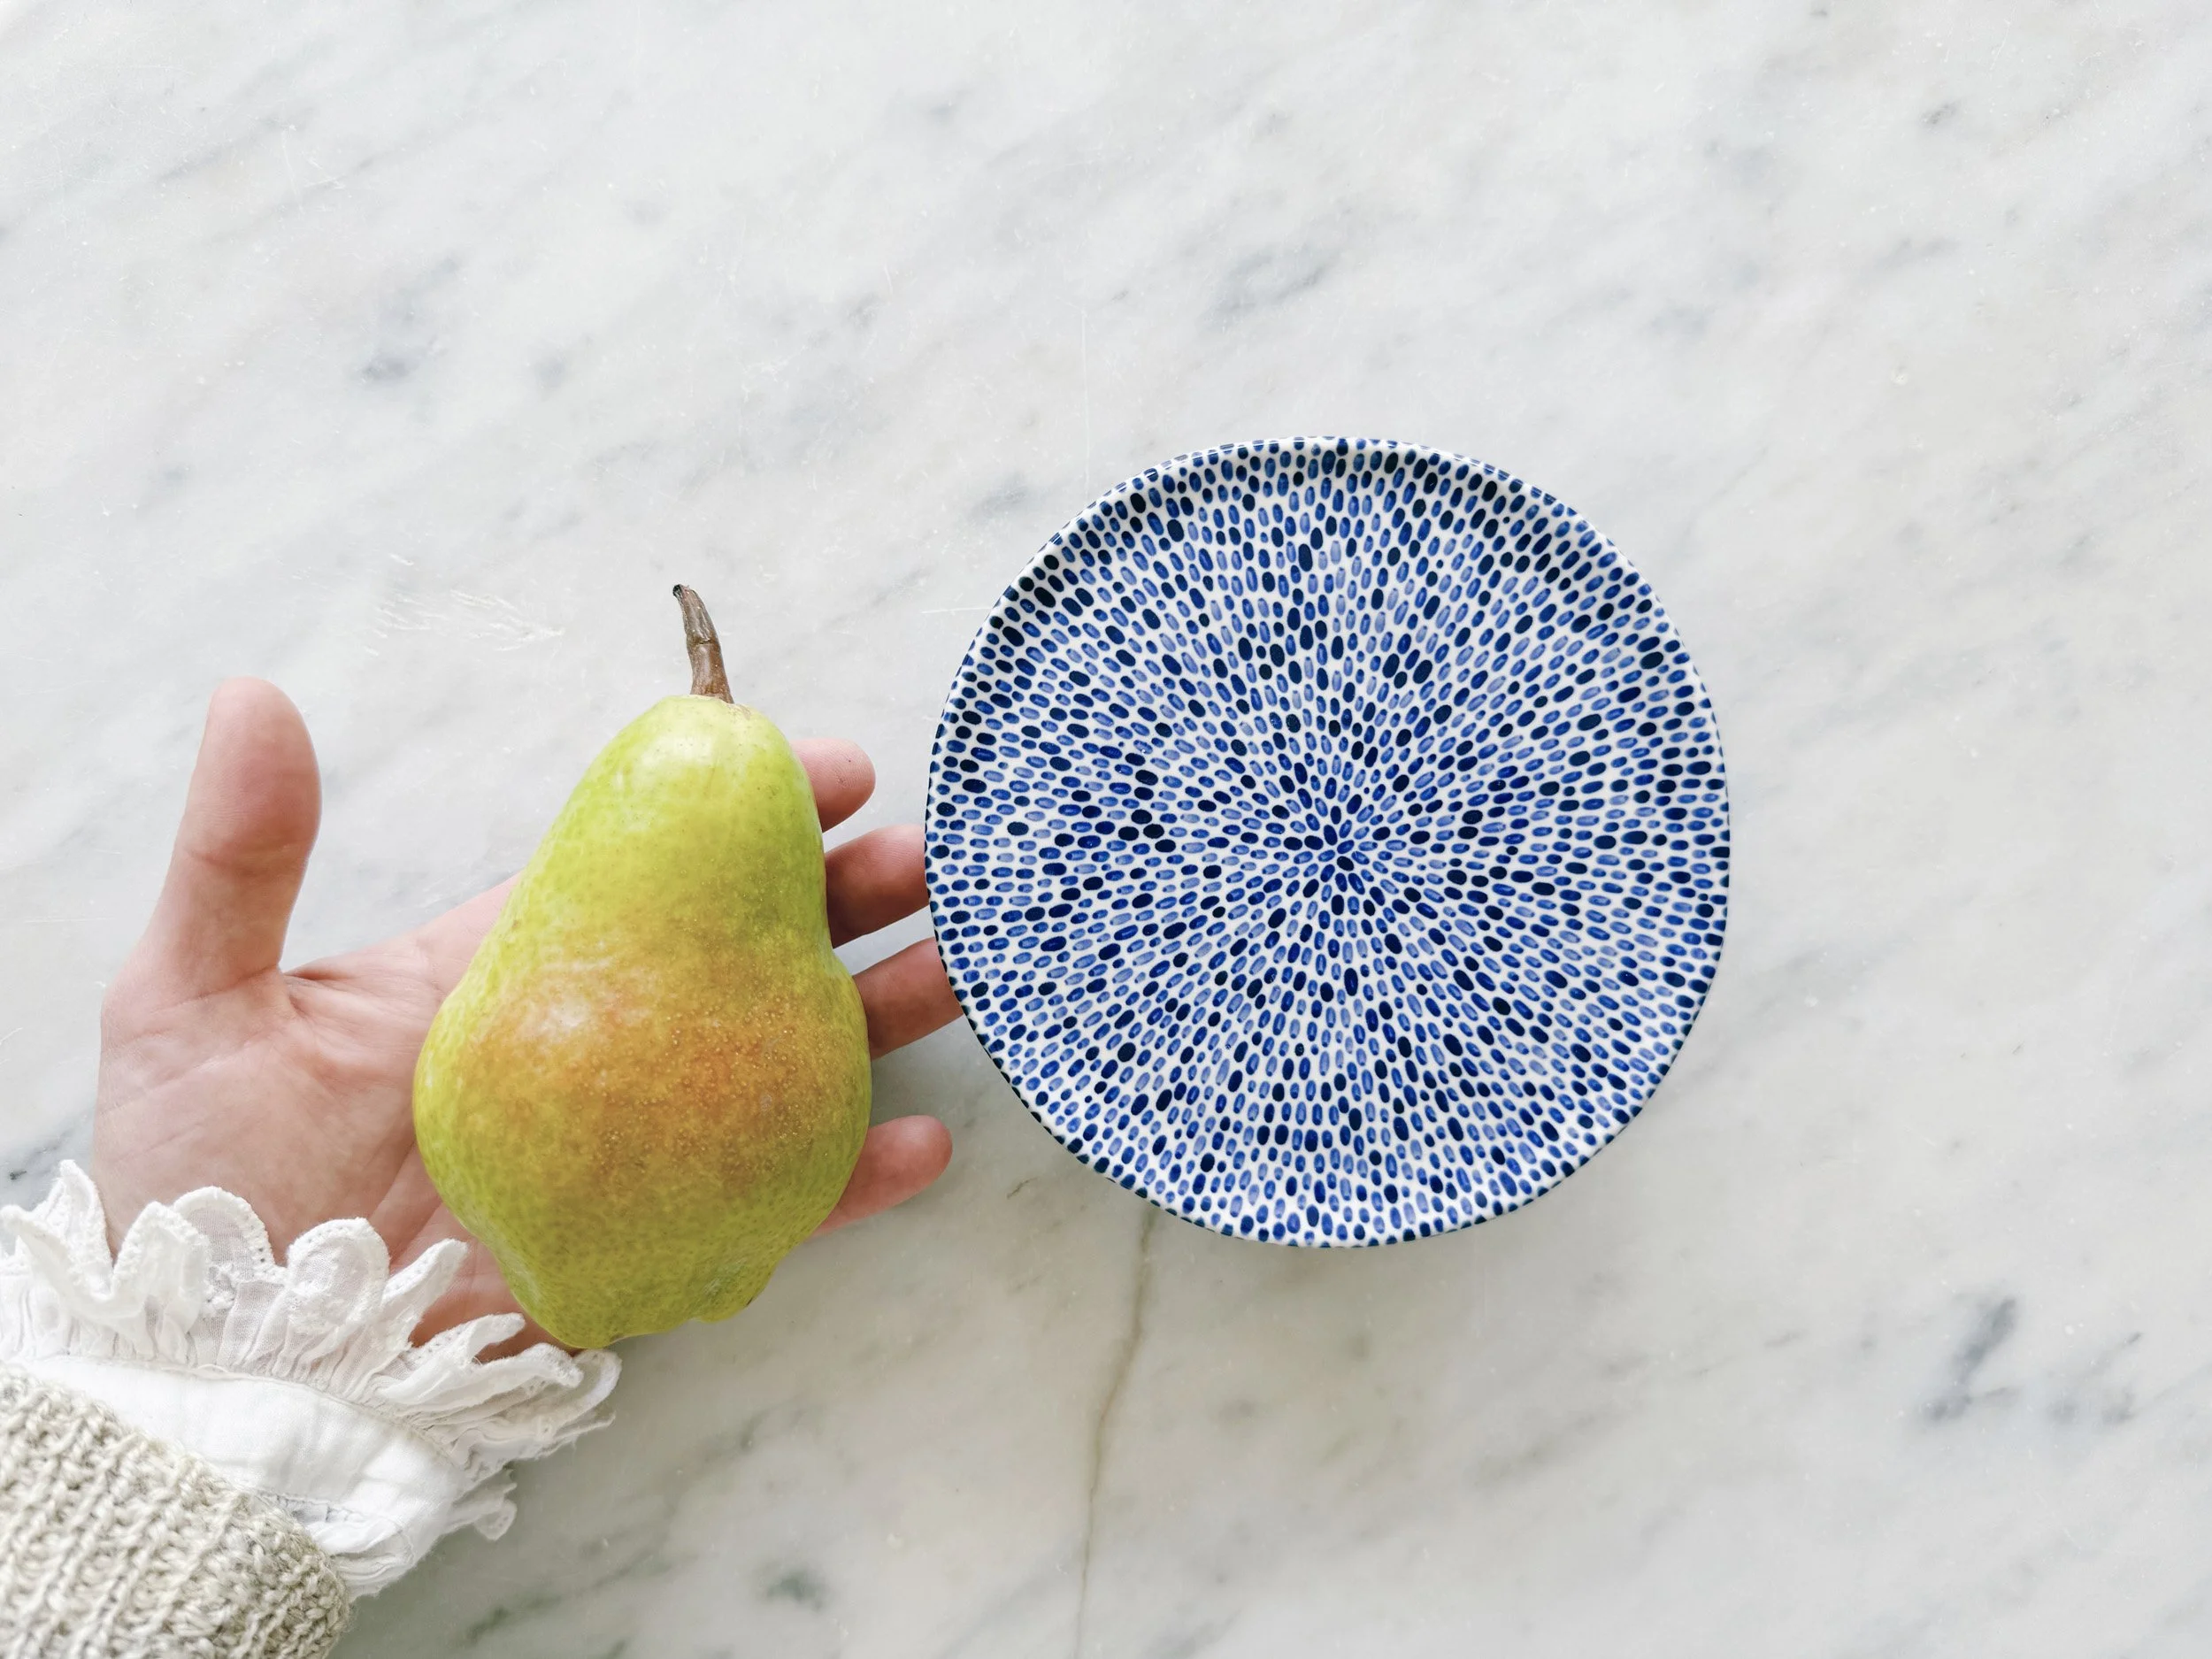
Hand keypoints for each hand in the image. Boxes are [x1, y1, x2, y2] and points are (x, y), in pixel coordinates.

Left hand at [91, 679, 959, 1349]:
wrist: (222, 1360)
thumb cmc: (199, 1183)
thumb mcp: (197, 1000)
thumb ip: (241, 856)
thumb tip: (256, 696)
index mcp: (513, 969)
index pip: (650, 872)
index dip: (739, 814)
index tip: (821, 763)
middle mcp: (594, 1048)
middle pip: (744, 955)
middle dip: (845, 899)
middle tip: (931, 857)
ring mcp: (631, 1147)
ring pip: (782, 1066)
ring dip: (880, 1016)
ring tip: (962, 966)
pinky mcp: (646, 1248)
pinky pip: (769, 1212)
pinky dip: (850, 1182)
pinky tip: (921, 1142)